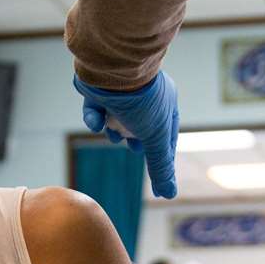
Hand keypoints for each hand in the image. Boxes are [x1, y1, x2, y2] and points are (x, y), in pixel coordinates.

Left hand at [73, 72, 179, 198]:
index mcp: (165, 102)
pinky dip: (95, 117)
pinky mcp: (97, 89)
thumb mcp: (156, 138)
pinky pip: (95, 109)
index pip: (166, 133)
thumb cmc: (142, 101)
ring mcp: (120, 91)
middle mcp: (143, 96)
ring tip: (113, 131)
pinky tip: (96, 117)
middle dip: (134, 139)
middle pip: (139, 128)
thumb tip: (170, 195)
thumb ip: (160, 167)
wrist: (113, 68)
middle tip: (133, 145)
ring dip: (113, 129)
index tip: (158, 171)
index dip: (161, 153)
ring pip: (115, 120)